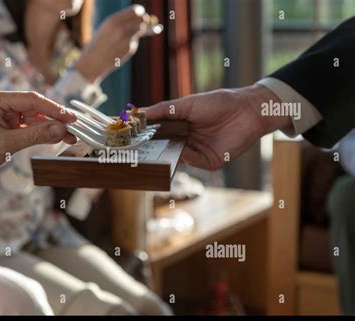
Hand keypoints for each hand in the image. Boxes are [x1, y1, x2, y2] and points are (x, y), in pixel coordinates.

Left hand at [0, 90, 75, 199]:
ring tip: (69, 137)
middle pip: (34, 108)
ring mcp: (3, 116)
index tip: (71, 119)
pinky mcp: (5, 128)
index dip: (53, 109)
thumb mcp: (5, 144)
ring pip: (34, 119)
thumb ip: (35, 135)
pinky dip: (41, 134)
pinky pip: (28, 128)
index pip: (30, 100)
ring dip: (50, 128)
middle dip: (54, 119)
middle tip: (74, 129)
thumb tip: (61, 129)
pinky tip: (55, 139)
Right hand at [76, 5, 148, 82]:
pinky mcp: (129, 49)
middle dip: (143, 20)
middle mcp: (121, 28)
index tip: (141, 14)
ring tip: (127, 35)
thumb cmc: (101, 41)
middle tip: (141, 22)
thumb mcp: (108, 27)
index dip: (140, 12)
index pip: (136, 11)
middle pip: (142, 19)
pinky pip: (134, 41)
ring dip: (139, 30)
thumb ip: (123, 21)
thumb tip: (144, 18)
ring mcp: (126, 39)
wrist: (93, 60)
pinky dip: (131, 42)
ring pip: (141, 29)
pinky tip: (120, 47)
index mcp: (114, 20)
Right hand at [146, 85, 291, 169]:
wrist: (248, 110)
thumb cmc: (218, 102)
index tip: (129, 135)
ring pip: (176, 157)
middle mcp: (186, 141)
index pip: (158, 134)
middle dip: (151, 149)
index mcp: (180, 127)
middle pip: (164, 148)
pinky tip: (179, 151)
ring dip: (165, 155)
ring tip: (152, 151)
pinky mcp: (210, 162)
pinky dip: (185, 158)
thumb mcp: (187, 104)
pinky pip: (193, 162)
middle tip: (135, 148)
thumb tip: (140, 113)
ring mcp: (198, 153)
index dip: (145, 135)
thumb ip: (164, 110)